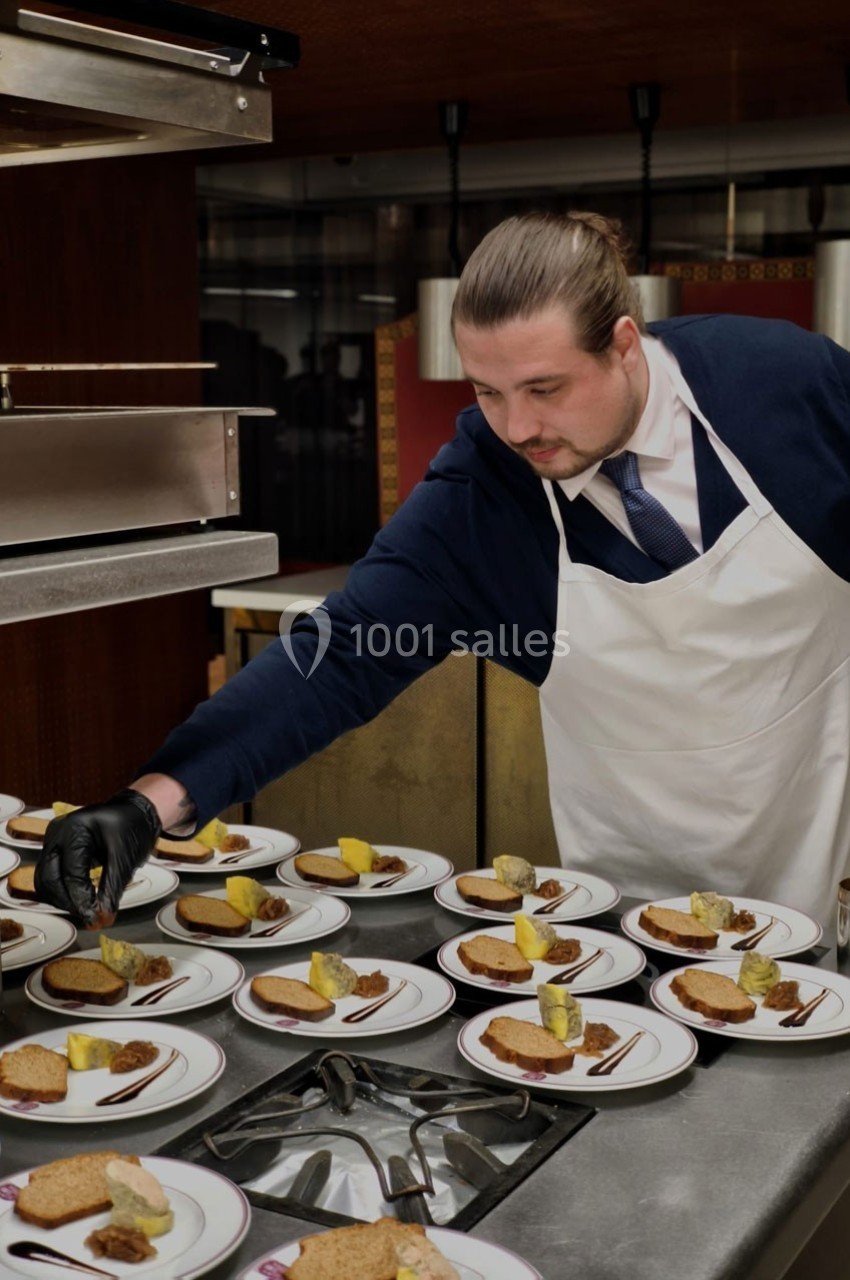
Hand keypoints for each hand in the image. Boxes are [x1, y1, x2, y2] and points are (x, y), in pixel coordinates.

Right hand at [34, 790, 161, 927]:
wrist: (134, 813)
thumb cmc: (132, 827)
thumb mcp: (125, 859)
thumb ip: (111, 889)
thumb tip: (103, 917)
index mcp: (74, 829)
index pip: (71, 873)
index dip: (82, 899)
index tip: (96, 917)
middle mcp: (57, 834)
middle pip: (48, 879)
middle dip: (68, 902)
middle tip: (90, 916)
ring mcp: (53, 841)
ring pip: (45, 881)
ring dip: (62, 900)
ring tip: (86, 910)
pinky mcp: (56, 849)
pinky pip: (51, 876)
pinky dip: (63, 891)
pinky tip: (80, 900)